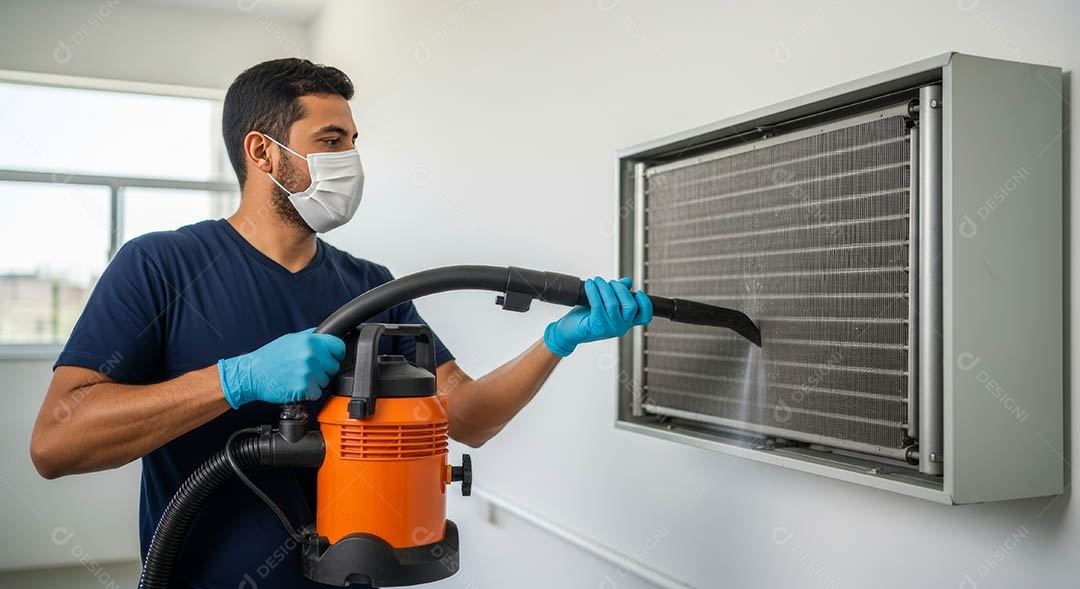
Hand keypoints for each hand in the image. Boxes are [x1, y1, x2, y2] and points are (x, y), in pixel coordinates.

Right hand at [217, 328, 345, 408]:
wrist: (252, 374)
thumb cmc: (270, 357)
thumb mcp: (290, 339)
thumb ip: (310, 337)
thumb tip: (327, 336)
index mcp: (309, 340)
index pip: (339, 347)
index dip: (336, 354)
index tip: (331, 358)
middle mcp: (311, 354)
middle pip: (334, 366)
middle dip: (324, 370)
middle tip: (307, 369)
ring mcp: (308, 371)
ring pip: (325, 381)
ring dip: (316, 382)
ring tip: (298, 376)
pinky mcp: (304, 387)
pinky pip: (316, 393)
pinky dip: (308, 393)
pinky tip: (296, 385)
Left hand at [543, 277, 652, 356]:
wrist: (568, 331)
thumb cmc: (586, 317)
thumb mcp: (605, 304)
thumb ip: (618, 294)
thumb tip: (627, 282)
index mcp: (626, 322)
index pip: (645, 316)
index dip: (645, 303)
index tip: (638, 292)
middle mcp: (621, 327)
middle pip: (631, 306)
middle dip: (620, 289)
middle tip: (609, 283)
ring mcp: (610, 328)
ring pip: (613, 303)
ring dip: (604, 287)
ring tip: (596, 281)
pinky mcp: (597, 326)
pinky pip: (598, 304)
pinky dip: (594, 291)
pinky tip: (589, 285)